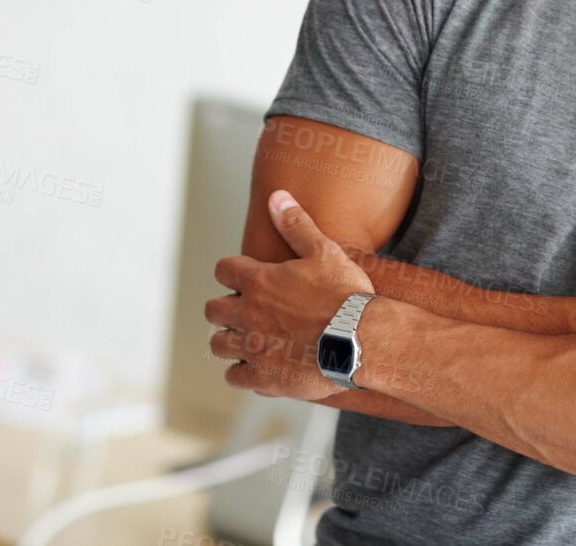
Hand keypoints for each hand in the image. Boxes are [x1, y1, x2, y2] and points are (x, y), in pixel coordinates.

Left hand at [206, 190, 375, 401]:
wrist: (362, 340)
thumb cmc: (345, 295)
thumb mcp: (324, 251)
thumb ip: (296, 224)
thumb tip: (277, 197)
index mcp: (258, 282)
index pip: (223, 270)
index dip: (232, 271)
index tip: (243, 276)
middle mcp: (248, 314)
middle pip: (213, 310)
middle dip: (224, 307)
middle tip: (246, 309)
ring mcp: (253, 348)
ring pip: (218, 344)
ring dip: (228, 339)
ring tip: (246, 338)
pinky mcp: (264, 377)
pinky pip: (234, 377)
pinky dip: (241, 372)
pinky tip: (257, 366)